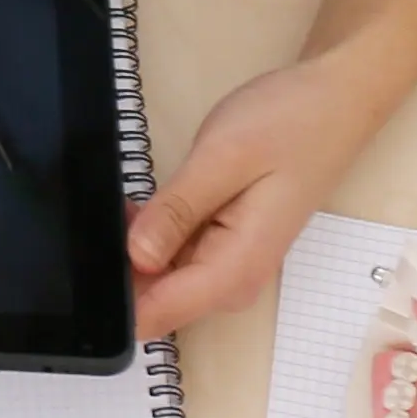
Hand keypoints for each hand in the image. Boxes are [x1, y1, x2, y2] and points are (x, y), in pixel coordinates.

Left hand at [127, 41, 412, 334]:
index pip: (162, 313)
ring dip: (132, 247)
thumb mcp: (222, 158)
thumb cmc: (289, 125)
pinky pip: (172, 255)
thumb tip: (136, 256)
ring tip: (123, 204)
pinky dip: (150, 233)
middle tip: (101, 220)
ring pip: (159, 276)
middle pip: (155, 299)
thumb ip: (178, 211)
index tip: (83, 272)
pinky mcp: (223, 246)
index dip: (115, 300)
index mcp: (237, 266)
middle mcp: (234, 278)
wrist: (333, 104)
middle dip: (117, 268)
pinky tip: (140, 205)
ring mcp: (229, 264)